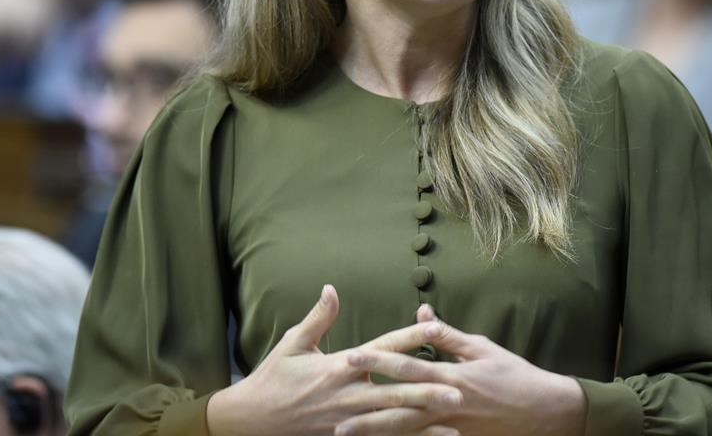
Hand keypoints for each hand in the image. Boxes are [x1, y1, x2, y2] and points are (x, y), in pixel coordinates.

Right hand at [207, 287, 463, 435]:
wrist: (251, 423)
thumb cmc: (272, 378)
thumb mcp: (293, 344)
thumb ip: (318, 318)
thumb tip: (331, 288)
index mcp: (338, 367)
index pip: (382, 349)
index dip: (410, 338)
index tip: (436, 328)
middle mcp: (347, 395)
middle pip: (395, 391)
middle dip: (428, 390)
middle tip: (460, 388)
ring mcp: (348, 422)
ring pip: (393, 421)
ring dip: (424, 421)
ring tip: (455, 418)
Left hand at [336, 305, 586, 435]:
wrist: (544, 413)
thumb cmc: (513, 374)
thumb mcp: (481, 347)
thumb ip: (447, 334)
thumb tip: (420, 313)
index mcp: (451, 377)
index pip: (407, 367)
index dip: (377, 361)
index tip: (349, 356)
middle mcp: (447, 405)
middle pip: (398, 407)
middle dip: (364, 407)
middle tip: (333, 408)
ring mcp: (450, 429)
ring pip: (405, 432)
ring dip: (374, 433)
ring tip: (343, 434)